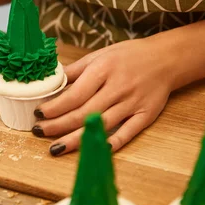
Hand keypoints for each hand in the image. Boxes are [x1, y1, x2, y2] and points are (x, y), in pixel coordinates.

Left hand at [33, 37, 176, 155]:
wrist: (165, 59)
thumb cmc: (128, 56)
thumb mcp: (99, 55)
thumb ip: (76, 70)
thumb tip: (52, 81)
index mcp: (104, 69)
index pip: (75, 94)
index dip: (55, 107)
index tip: (39, 113)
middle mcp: (118, 87)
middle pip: (84, 112)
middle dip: (59, 125)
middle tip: (40, 132)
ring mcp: (133, 103)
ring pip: (101, 125)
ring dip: (76, 139)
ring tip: (56, 147)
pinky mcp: (145, 115)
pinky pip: (127, 133)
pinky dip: (112, 143)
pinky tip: (94, 149)